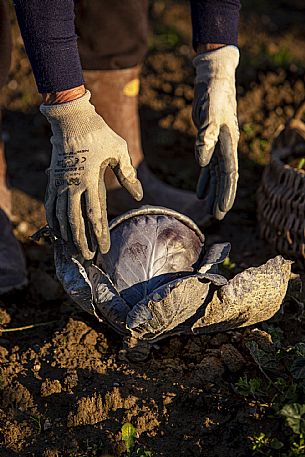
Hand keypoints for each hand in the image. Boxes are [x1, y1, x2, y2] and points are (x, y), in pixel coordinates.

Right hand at [40, 90, 142, 259]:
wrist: (71, 118)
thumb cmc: (99, 134)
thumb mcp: (119, 150)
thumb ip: (128, 174)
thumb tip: (139, 196)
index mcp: (90, 178)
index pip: (94, 213)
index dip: (99, 233)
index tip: (104, 248)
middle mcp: (72, 184)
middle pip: (75, 220)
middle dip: (82, 241)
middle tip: (89, 256)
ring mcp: (60, 182)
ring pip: (60, 216)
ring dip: (67, 235)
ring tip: (73, 250)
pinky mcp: (52, 179)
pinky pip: (49, 205)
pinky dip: (52, 221)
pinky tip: (57, 232)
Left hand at [192, 45, 239, 219]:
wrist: (214, 77)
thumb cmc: (213, 92)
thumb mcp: (208, 111)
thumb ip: (205, 135)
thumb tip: (202, 161)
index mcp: (228, 141)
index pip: (229, 172)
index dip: (226, 192)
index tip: (222, 209)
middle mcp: (226, 146)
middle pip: (225, 177)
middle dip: (222, 198)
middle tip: (217, 217)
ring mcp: (218, 144)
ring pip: (218, 174)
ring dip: (214, 192)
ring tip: (210, 211)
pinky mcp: (209, 141)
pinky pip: (209, 166)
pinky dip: (205, 180)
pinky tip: (200, 192)